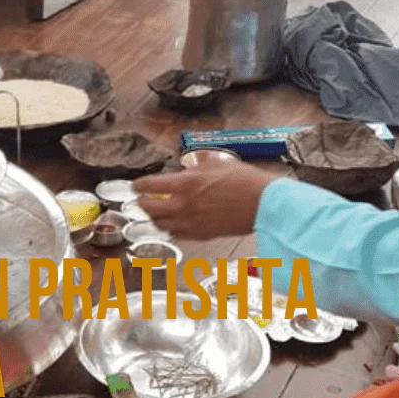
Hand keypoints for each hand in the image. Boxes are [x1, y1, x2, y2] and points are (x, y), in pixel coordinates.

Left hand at [131, 161, 277, 238]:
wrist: (263, 204)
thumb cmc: (245, 183)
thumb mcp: (217, 163)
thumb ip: (198, 163)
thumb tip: (191, 163)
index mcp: (185, 184)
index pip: (150, 185)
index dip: (139, 185)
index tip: (136, 185)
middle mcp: (183, 205)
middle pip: (149, 208)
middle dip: (141, 203)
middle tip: (141, 199)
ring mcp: (191, 223)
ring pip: (160, 224)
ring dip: (154, 217)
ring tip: (155, 212)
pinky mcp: (201, 235)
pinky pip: (176, 234)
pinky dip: (170, 229)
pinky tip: (172, 224)